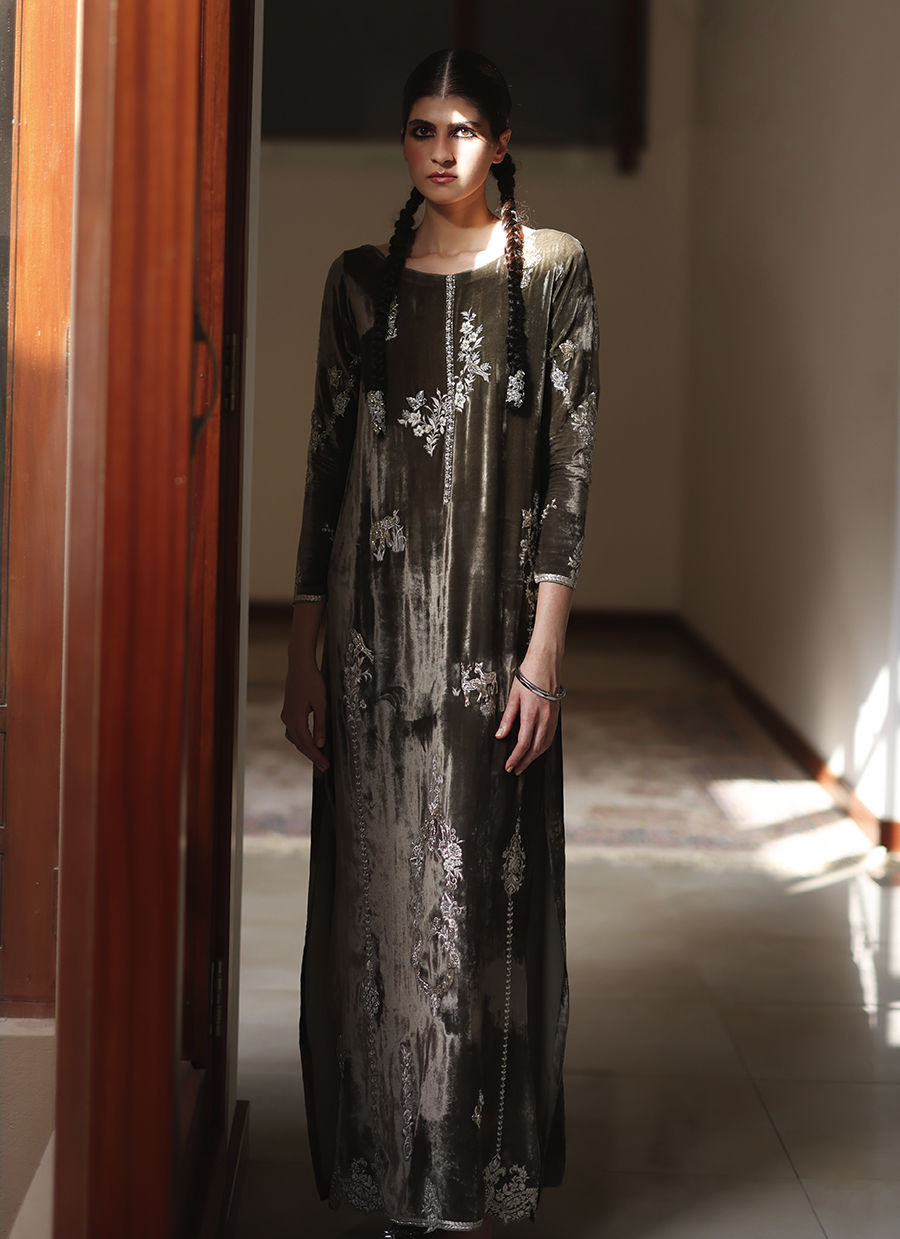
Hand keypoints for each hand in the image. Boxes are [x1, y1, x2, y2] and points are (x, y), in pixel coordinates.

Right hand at [281, 658, 328, 771]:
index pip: (307, 744)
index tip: (326, 766)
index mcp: (296, 718)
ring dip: (307, 748)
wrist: (299, 665)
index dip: (316, 756)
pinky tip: (311, 742)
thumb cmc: (313, 681)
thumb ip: (320, 725)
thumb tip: (320, 744)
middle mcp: (288, 719)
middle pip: (300, 744)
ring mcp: (286, 715)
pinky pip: (295, 730)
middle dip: (312, 756)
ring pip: (296, 738)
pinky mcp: (288, 711)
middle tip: (325, 766)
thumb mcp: (321, 703)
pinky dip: (303, 739)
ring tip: (319, 757)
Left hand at [494, 656, 560, 775]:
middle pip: (535, 748)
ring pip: (544, 744)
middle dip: (524, 761)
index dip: (515, 758)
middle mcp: (544, 718)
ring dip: (534, 756)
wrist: (546, 662)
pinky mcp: (556, 715)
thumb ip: (508, 718)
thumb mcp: (513, 696)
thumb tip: (500, 735)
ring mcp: (552, 717)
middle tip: (515, 770)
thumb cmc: (528, 675)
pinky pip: (550, 736)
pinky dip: (542, 746)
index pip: (523, 744)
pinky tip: (536, 749)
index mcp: (531, 714)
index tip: (509, 766)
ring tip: (524, 763)